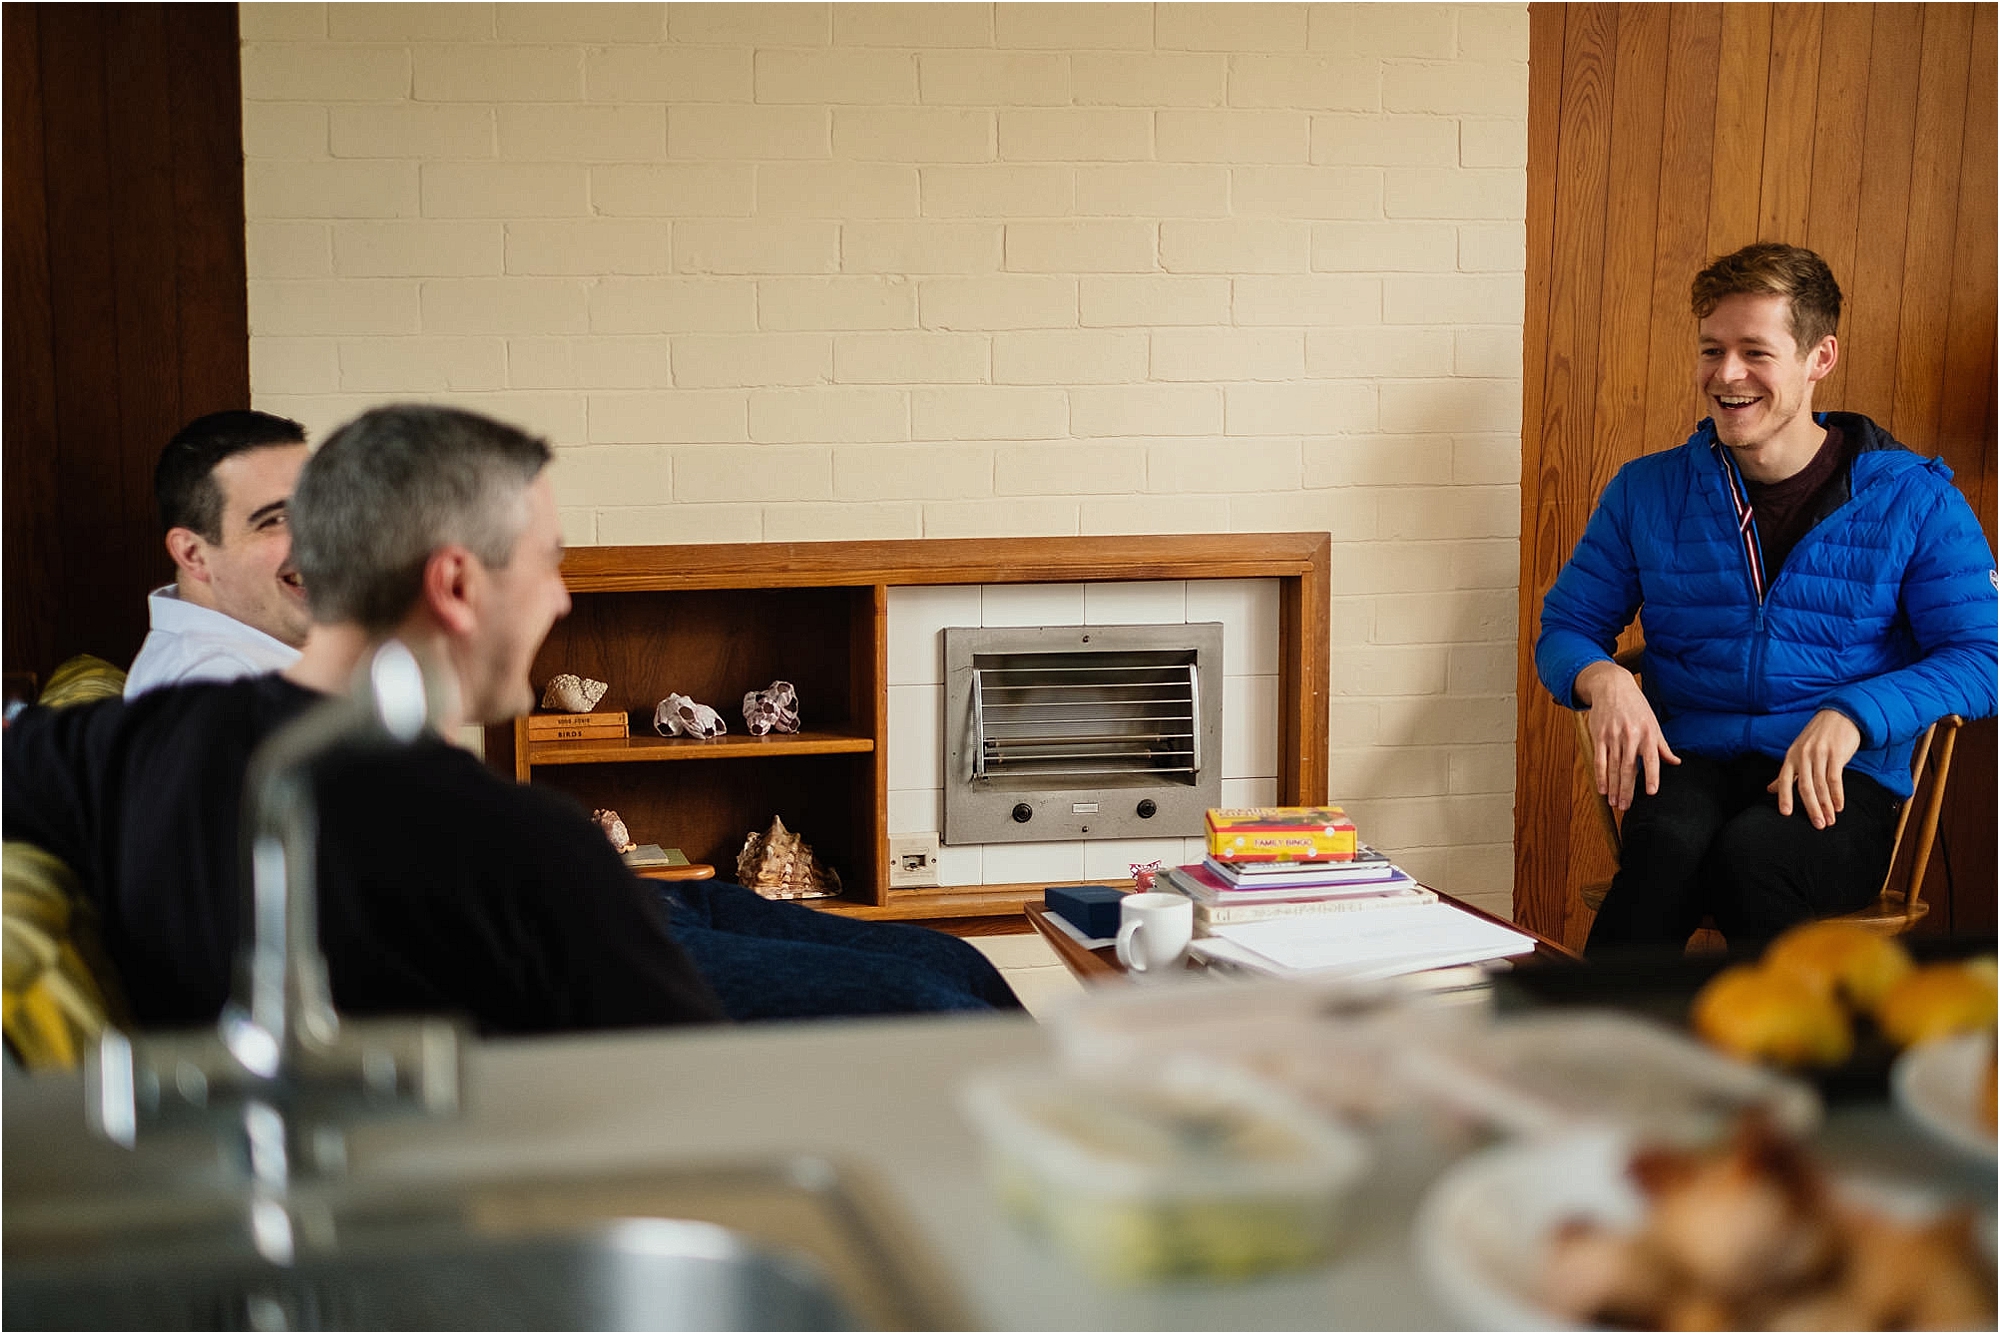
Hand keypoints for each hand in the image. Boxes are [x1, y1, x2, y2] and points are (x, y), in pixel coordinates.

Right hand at [1575, 659, 1678, 810]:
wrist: (1612, 687)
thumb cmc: (1636, 706)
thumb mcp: (1653, 723)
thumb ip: (1662, 746)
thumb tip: (1675, 762)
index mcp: (1647, 734)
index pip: (1651, 760)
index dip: (1651, 777)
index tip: (1651, 793)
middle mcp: (1630, 736)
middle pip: (1628, 768)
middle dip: (1627, 790)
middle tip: (1626, 807)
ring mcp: (1612, 736)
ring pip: (1612, 767)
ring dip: (1613, 787)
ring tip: (1614, 803)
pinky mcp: (1599, 736)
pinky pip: (1599, 759)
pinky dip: (1600, 776)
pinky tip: (1602, 789)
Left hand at [1768, 710, 1860, 828]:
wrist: (1840, 715)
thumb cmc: (1817, 737)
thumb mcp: (1798, 752)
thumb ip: (1786, 773)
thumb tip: (1769, 789)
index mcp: (1791, 756)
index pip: (1784, 779)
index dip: (1784, 796)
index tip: (1785, 813)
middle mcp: (1803, 755)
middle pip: (1804, 786)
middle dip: (1810, 807)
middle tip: (1817, 825)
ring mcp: (1820, 754)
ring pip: (1820, 784)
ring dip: (1826, 805)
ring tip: (1830, 820)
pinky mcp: (1836, 753)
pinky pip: (1835, 778)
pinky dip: (1837, 794)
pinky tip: (1839, 806)